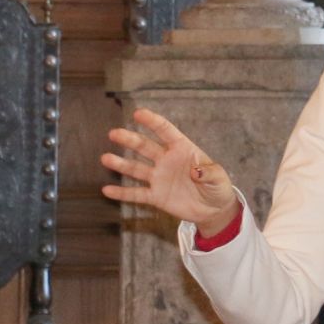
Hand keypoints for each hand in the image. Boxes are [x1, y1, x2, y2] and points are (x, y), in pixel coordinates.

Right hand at [102, 108, 237, 234]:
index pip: (165, 131)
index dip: (152, 122)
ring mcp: (159, 178)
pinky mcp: (156, 196)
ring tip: (105, 158)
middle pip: (145, 147)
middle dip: (130, 139)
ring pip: (136, 169)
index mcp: (182, 149)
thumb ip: (208, 173)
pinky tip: (107, 190)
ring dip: (121, 164)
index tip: (138, 113)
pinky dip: (122, 192)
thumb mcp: (218, 178)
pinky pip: (136, 194)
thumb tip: (196, 171)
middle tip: (113, 133)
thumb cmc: (217, 187)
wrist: (213, 209)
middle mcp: (166, 160)